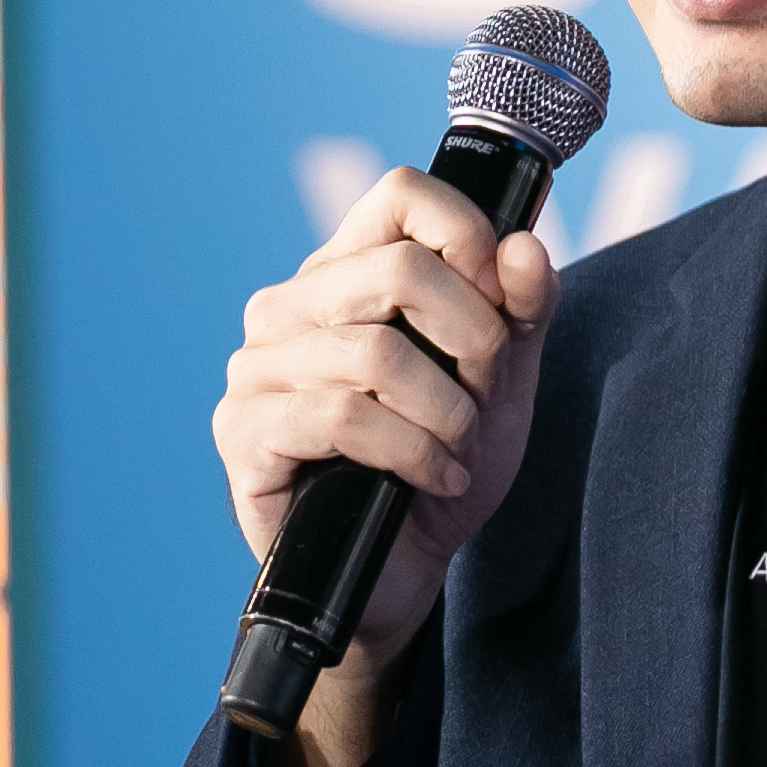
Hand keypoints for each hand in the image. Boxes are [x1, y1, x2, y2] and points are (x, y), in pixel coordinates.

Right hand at [208, 165, 560, 766]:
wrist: (402, 572)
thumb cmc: (441, 465)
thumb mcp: (502, 384)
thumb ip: (521, 311)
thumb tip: (522, 246)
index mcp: (345, 272)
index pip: (400, 194)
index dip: (467, 234)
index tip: (502, 297)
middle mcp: (289, 307)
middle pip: (398, 269)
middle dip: (472, 340)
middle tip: (484, 395)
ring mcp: (257, 368)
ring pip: (373, 350)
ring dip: (444, 412)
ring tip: (457, 448)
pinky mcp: (244, 432)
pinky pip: (340, 416)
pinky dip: (409, 451)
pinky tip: (432, 478)